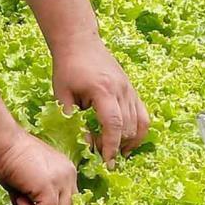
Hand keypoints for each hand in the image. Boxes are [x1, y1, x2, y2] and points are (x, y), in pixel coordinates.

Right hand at [0, 129, 77, 204]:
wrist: (3, 142)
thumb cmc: (9, 157)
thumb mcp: (31, 178)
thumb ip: (39, 196)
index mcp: (67, 172)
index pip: (70, 202)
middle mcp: (69, 175)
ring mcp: (62, 181)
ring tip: (22, 201)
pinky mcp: (50, 187)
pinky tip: (19, 199)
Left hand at [51, 34, 150, 163]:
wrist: (79, 42)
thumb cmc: (68, 67)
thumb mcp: (61, 94)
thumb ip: (69, 119)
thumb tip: (79, 143)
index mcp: (103, 91)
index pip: (113, 125)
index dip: (111, 146)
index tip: (106, 163)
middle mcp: (122, 90)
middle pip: (128, 127)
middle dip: (116, 146)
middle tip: (100, 154)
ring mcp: (130, 89)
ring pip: (138, 123)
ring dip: (128, 141)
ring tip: (115, 152)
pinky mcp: (132, 89)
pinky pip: (142, 114)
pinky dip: (138, 130)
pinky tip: (128, 141)